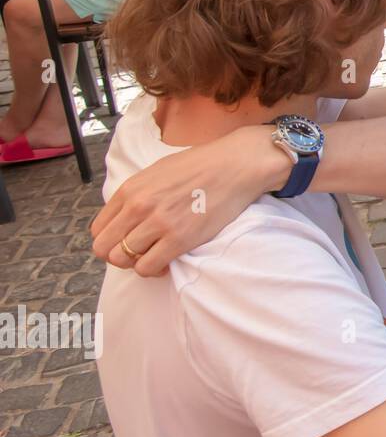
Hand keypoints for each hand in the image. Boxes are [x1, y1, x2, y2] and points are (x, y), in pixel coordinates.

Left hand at [91, 125, 291, 274]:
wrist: (235, 165)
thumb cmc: (202, 165)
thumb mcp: (157, 172)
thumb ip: (138, 194)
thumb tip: (128, 215)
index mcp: (130, 190)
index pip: (99, 229)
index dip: (111, 239)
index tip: (127, 240)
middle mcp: (138, 207)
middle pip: (104, 248)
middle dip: (118, 255)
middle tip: (139, 253)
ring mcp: (158, 223)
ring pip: (123, 260)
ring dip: (136, 263)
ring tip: (154, 257)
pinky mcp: (179, 238)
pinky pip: (148, 267)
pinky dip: (153, 270)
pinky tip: (166, 262)